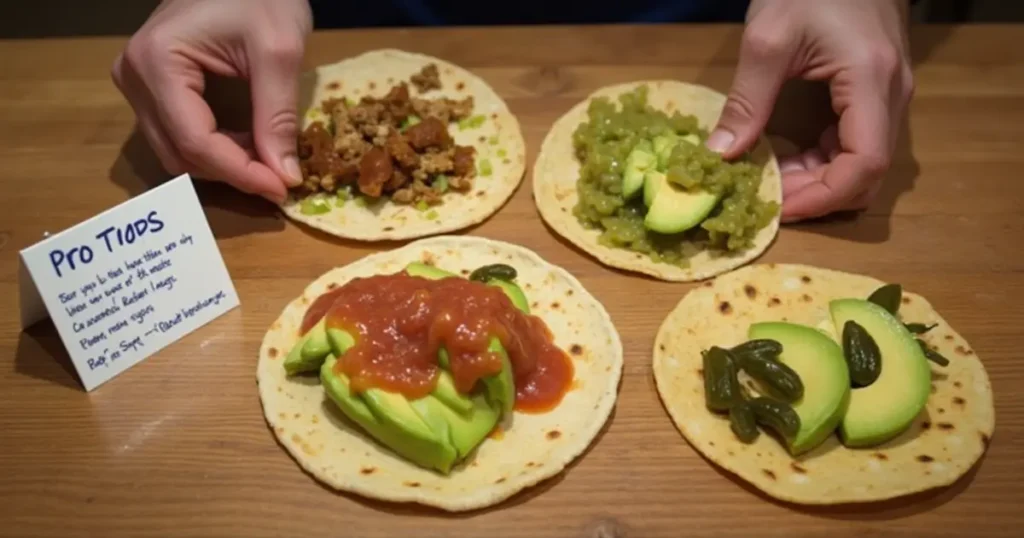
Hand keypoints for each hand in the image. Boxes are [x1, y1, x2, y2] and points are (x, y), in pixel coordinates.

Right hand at [112, 0, 312, 203]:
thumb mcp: (279, 52)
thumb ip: (278, 117)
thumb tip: (284, 178)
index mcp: (157, 63)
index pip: (195, 141)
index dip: (240, 173)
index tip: (282, 188)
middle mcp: (134, 76)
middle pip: (180, 153)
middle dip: (233, 172)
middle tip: (281, 177)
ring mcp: (136, 83)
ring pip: (176, 152)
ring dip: (224, 165)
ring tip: (268, 159)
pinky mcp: (150, 87)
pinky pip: (178, 136)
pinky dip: (215, 150)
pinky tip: (249, 144)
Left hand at [707, 0, 912, 221]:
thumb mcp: (767, 39)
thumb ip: (746, 101)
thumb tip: (719, 155)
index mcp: (871, 80)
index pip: (865, 163)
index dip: (822, 196)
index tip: (778, 207)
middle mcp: (891, 95)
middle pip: (867, 173)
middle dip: (816, 195)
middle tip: (765, 200)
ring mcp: (888, 96)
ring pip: (861, 164)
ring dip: (817, 182)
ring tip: (768, 183)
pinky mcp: (874, 94)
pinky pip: (855, 144)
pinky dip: (821, 162)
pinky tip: (784, 161)